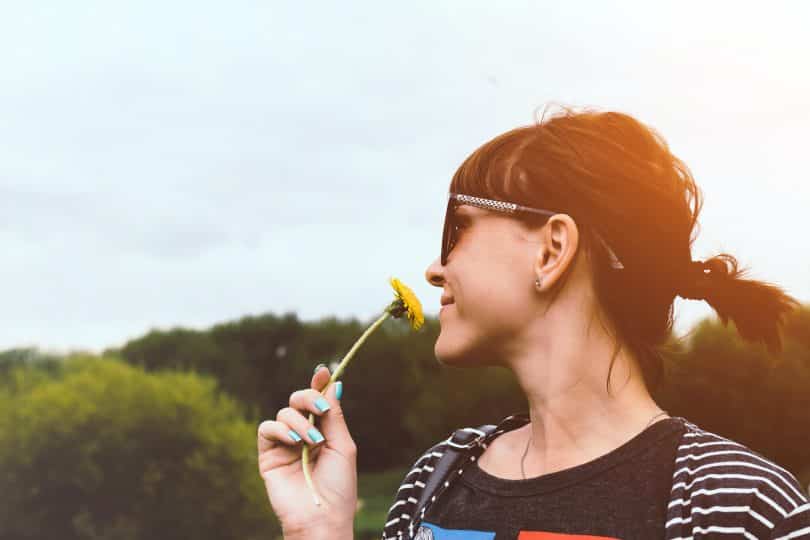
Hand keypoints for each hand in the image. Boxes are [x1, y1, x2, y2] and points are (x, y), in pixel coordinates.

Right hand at [258, 366, 357, 535]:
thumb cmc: (338, 487)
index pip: (318, 402)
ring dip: (300, 422)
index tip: (324, 370)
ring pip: (285, 413)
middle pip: (298, 400)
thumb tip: (333, 383)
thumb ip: (334, 415)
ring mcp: (285, 444)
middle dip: (308, 397)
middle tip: (320, 408)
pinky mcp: (268, 455)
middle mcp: (303, 435)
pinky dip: (281, 429)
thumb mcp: (342, 446)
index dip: (319, 385)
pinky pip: (267, 428)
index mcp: (324, 432)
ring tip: (312, 441)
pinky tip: (294, 441)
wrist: (321, 517)